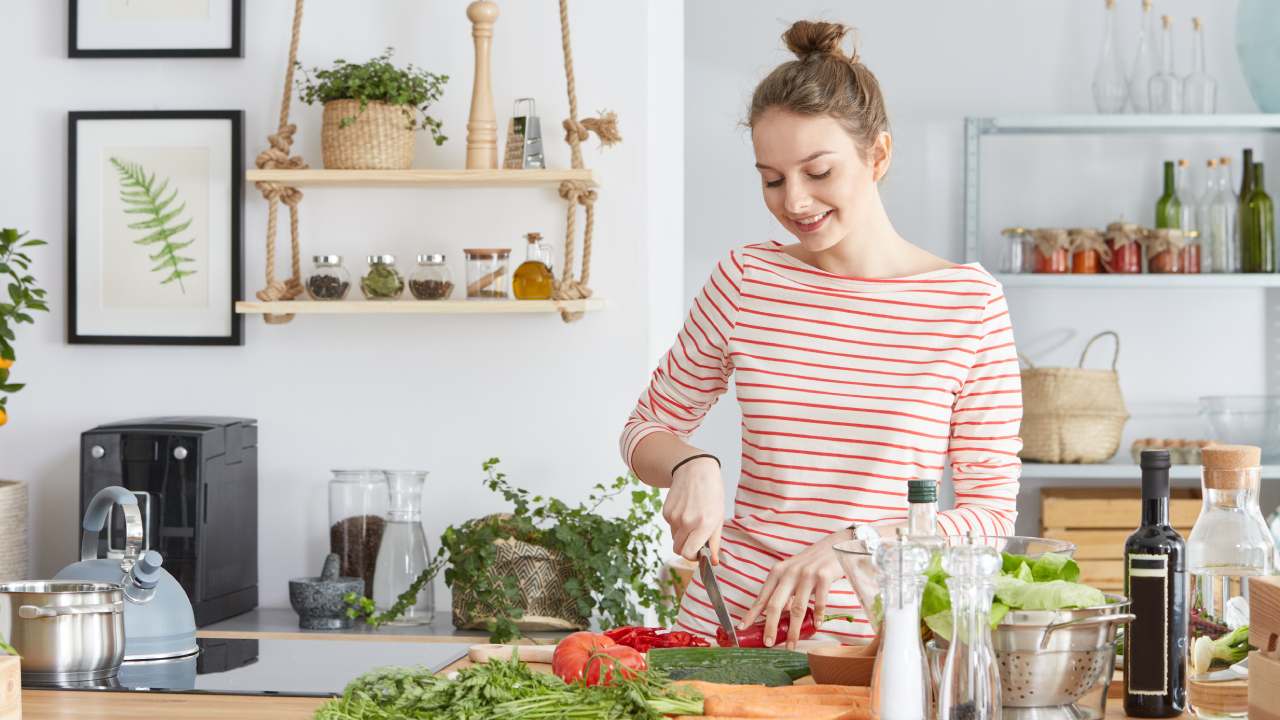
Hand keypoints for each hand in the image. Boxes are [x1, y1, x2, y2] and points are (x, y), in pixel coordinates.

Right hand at [663, 456, 723, 561]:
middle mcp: (687, 522)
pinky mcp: (666, 512)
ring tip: (692, 520)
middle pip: (678, 549)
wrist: (695, 470)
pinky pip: (670, 527)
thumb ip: (714, 542)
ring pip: (674, 538)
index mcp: (704, 524)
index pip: (689, 553)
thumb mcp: (719, 518)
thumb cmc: (711, 493)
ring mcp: (674, 517)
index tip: (698, 554)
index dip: (693, 557)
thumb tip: (713, 562)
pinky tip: (685, 511)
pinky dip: (677, 525)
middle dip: (686, 549)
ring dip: (682, 536)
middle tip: (695, 541)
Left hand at [738, 529, 848, 649]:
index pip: (762, 597)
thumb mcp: (792, 573)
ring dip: (793, 630)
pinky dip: (817, 616)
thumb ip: (783, 592)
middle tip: (768, 643)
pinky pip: (819, 602)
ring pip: (797, 608)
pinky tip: (816, 626)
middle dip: (770, 626)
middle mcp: (789, 573)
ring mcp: (806, 574)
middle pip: (776, 604)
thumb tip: (774, 616)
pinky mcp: (824, 576)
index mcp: (778, 572)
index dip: (752, 614)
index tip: (743, 628)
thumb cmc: (811, 563)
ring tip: (791, 644)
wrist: (835, 545)